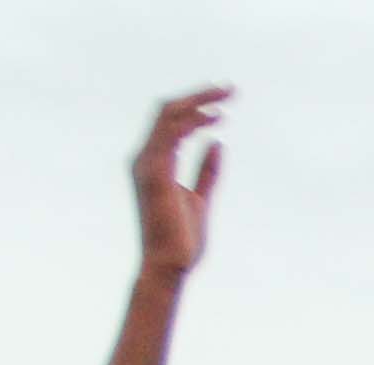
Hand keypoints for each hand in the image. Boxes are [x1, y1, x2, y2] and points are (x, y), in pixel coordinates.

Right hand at [129, 89, 228, 282]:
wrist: (169, 266)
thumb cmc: (182, 239)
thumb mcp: (200, 198)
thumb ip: (207, 171)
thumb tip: (217, 143)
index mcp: (154, 163)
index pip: (170, 122)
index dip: (195, 108)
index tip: (223, 106)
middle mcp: (145, 158)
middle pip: (167, 111)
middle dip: (198, 96)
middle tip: (229, 89)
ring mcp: (146, 164)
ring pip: (168, 116)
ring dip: (198, 102)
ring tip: (226, 95)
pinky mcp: (155, 173)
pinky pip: (171, 135)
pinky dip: (192, 122)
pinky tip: (215, 119)